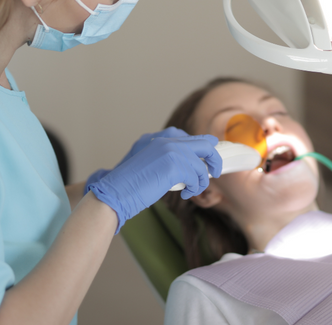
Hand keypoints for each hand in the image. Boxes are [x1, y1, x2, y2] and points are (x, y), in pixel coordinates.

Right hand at [88, 134, 221, 232]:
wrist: (115, 191)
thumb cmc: (130, 183)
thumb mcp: (150, 163)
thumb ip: (168, 158)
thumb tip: (191, 165)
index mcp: (160, 138)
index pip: (191, 137)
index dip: (204, 147)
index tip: (207, 159)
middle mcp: (167, 140)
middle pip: (204, 144)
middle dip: (214, 158)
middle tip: (216, 172)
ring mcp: (171, 150)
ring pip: (201, 164)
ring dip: (201, 180)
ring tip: (192, 189)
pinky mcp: (174, 165)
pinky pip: (196, 177)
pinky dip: (194, 187)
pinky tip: (185, 193)